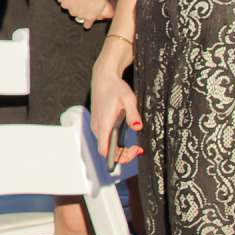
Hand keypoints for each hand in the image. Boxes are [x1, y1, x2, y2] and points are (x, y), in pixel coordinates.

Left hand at [52, 0, 116, 27]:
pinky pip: (87, 24)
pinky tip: (89, 21)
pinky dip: (88, 23)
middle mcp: (66, 5)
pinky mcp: (88, 17)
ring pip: (77, 15)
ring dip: (81, 12)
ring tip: (88, 7)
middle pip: (69, 7)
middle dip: (74, 3)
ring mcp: (77, 12)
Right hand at [89, 49, 143, 168]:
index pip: (105, 150)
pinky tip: (126, 140)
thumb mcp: (128, 99)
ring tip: (134, 146)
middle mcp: (97, 127)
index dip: (119, 156)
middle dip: (123, 155)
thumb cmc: (115, 87)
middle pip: (106, 152)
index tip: (134, 150)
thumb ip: (133, 114)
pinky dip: (116, 145)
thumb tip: (137, 127)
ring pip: (106, 147)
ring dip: (120, 151)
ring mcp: (97, 126)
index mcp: (104, 124)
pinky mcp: (98, 125)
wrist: (104, 78)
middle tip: (138, 149)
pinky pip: (106, 141)